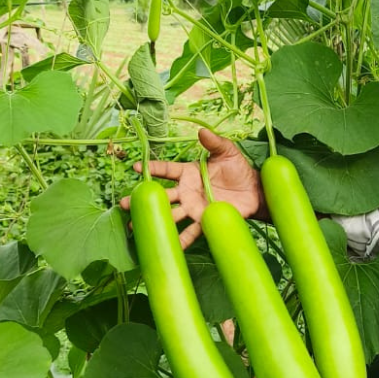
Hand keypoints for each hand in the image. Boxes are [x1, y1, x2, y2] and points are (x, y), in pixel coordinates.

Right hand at [121, 127, 265, 247]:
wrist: (255, 191)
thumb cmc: (239, 169)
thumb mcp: (227, 152)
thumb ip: (214, 142)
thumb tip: (202, 131)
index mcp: (189, 173)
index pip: (166, 170)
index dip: (152, 168)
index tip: (136, 168)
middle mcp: (187, 191)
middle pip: (161, 196)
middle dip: (143, 199)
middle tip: (123, 203)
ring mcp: (193, 207)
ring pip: (170, 215)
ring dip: (155, 221)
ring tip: (135, 227)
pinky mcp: (203, 220)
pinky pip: (190, 232)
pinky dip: (180, 240)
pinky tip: (169, 246)